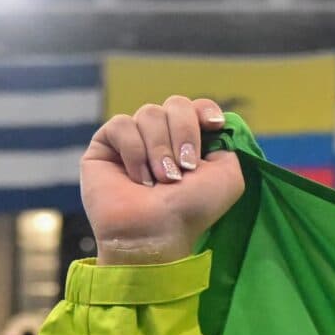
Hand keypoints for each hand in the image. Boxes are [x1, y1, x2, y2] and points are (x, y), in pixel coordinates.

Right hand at [80, 98, 243, 265]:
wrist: (156, 230)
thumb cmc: (192, 208)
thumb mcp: (228, 177)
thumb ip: (229, 145)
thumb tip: (215, 123)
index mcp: (192, 143)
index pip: (197, 107)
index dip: (204, 110)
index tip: (214, 126)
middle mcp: (163, 137)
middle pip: (175, 104)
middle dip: (185, 133)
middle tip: (186, 167)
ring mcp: (134, 139)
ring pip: (149, 113)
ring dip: (161, 149)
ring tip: (162, 180)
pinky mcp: (106, 144)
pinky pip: (122, 124)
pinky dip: (135, 151)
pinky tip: (138, 179)